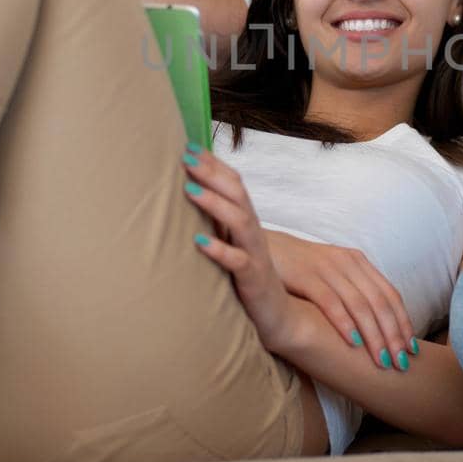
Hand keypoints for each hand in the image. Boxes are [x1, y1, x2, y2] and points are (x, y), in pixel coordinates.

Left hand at [180, 144, 300, 350]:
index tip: (189, 146)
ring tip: (189, 191)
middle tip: (185, 157)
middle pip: (238, 193)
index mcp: (245, 221)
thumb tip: (187, 195)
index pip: (234, 183)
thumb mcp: (231, 244)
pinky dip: (218, 250)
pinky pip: (237, 262)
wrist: (277, 315)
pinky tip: (198, 242)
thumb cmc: (246, 277)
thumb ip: (216, 222)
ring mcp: (254, 254)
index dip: (214, 164)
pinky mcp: (252, 279)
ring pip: (240, 221)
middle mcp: (252, 233)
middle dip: (212, 173)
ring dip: (214, 204)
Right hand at [266, 229, 416, 367]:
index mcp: (357, 262)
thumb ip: (349, 292)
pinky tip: (353, 344)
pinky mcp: (305, 275)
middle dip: (393, 334)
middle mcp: (347, 262)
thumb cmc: (294, 268)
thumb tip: (372, 326)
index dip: (403, 322)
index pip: (390, 294)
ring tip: (383, 360)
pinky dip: (344, 323)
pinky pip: (330, 302)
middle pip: (380, 302)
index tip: (411, 348)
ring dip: (375, 335)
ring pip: (360, 305)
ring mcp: (326, 267)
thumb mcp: (328, 275)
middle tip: (401, 362)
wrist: (256, 247)